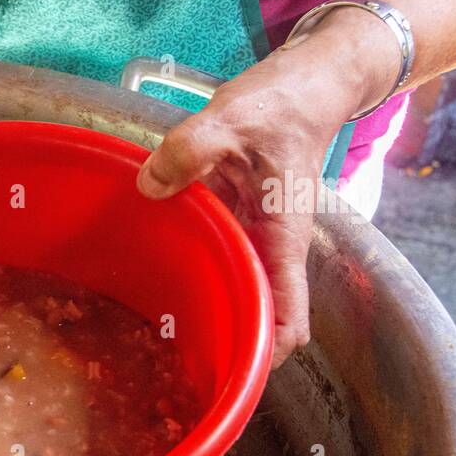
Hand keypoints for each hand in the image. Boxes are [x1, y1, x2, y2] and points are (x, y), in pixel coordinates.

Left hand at [134, 9, 400, 367]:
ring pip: (233, 287)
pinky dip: (190, 263)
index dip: (264, 357)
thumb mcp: (233, 117)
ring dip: (203, 305)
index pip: (289, 321)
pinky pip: (215, 253)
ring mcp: (253, 234)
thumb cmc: (284, 102)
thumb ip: (190, 150)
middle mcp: (270, 246)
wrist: (309, 81)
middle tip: (166, 362)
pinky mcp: (236, 217)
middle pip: (255, 316)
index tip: (229, 375)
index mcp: (282, 238)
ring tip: (147, 329)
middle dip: (222, 341)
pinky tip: (147, 264)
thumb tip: (149, 186)